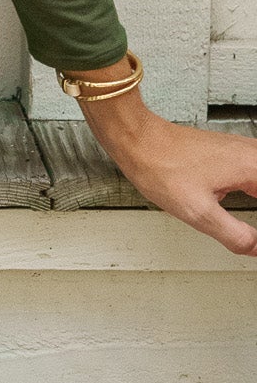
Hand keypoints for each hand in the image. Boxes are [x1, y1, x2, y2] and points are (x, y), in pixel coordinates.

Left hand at [80, 85, 256, 255]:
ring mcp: (241, 151)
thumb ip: (235, 235)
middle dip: (256, 216)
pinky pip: (254, 174)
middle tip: (252, 240)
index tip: (256, 242)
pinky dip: (255, 191)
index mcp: (252, 167)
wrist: (138, 140)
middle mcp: (251, 155)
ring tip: (250, 231)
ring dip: (256, 200)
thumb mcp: (199, 213)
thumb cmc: (161, 167)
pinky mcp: (230, 153)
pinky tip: (249, 202)